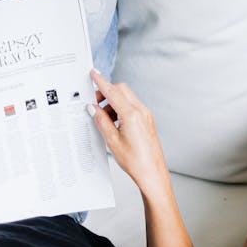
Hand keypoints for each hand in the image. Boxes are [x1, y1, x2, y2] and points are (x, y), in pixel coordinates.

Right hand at [88, 70, 170, 199]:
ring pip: (127, 98)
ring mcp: (147, 115)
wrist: (152, 172)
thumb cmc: (135, 161)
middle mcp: (142, 111)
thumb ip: (102, 121)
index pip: (113, 92)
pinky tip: (114, 123)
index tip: (94, 74)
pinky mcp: (148, 120)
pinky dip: (121, 109)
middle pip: (122, 90)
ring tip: (104, 118)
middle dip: (107, 92)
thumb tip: (93, 109)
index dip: (101, 82)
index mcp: (132, 115)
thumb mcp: (112, 141)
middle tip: (95, 103)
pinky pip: (133, 107)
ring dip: (114, 102)